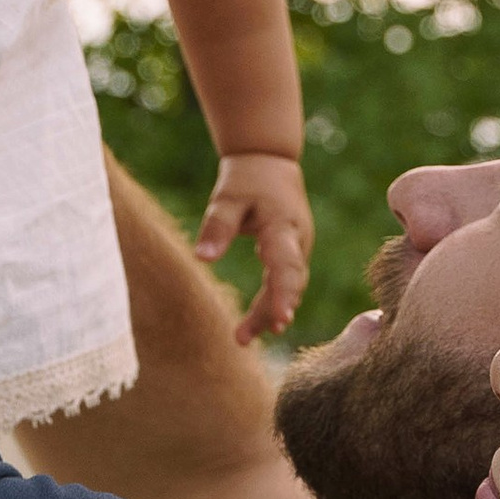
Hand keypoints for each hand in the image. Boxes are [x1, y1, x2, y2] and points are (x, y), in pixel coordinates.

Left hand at [198, 152, 311, 340]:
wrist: (269, 160)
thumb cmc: (247, 179)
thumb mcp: (227, 198)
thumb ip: (217, 227)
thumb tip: (202, 259)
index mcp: (283, 228)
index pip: (286, 267)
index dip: (283, 295)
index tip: (280, 320)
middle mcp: (297, 242)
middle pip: (288, 285)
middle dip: (269, 313)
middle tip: (242, 338)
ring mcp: (297, 248)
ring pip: (288, 286)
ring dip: (268, 312)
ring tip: (242, 336)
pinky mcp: (291, 251)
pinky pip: (285, 281)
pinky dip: (272, 300)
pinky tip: (258, 321)